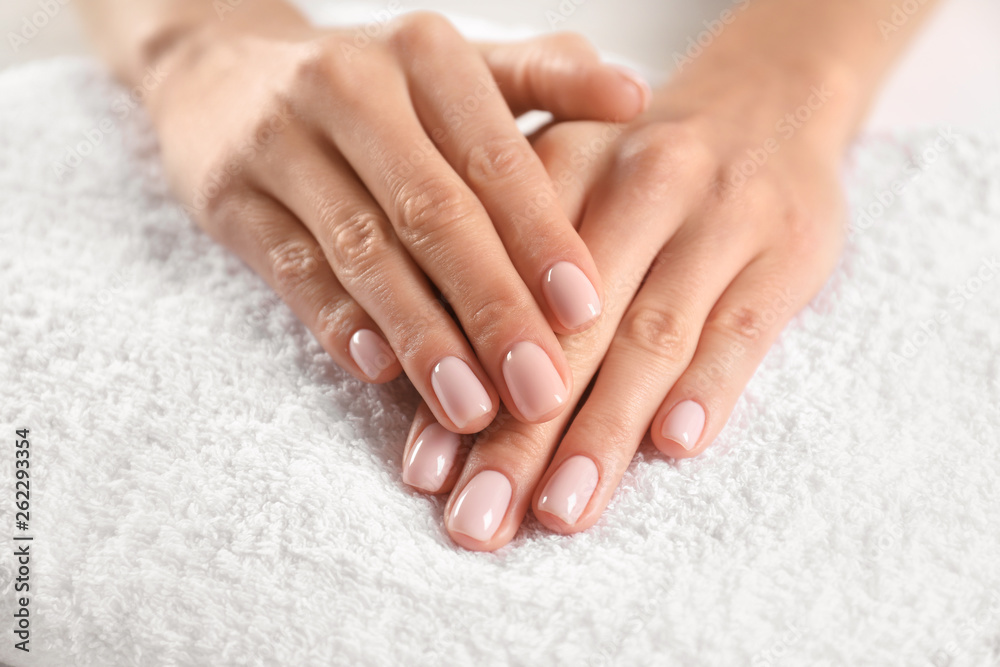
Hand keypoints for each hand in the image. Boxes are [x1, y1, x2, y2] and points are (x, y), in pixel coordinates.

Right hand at [144, 8, 649, 431]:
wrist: (223, 72)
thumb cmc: (373, 85)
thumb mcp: (452, 67)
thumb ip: (542, 77)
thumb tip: (637, 95)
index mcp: (424, 54)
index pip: (494, 158)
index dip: (541, 238)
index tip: (586, 313)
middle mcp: (350, 88)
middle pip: (433, 212)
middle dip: (493, 308)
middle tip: (543, 391)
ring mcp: (281, 143)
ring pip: (364, 251)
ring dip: (423, 337)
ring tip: (474, 408)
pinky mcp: (230, 198)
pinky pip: (292, 269)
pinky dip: (339, 323)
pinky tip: (381, 373)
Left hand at [400, 56, 857, 549]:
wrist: (767, 104)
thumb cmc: (641, 174)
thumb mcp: (570, 183)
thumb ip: (511, 270)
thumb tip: (442, 392)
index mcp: (561, 166)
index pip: (498, 289)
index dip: (457, 383)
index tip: (426, 473)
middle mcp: (636, 184)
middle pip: (569, 328)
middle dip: (518, 436)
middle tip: (479, 521)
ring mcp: (717, 216)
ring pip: (650, 337)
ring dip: (602, 433)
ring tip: (560, 512)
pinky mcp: (787, 250)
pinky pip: (742, 329)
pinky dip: (708, 388)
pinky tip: (676, 447)